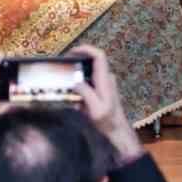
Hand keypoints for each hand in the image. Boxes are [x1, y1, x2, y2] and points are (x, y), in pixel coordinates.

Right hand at [70, 44, 142, 164]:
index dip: (86, 49)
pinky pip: (90, 82)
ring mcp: (105, 84)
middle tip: (63, 67)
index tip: (72, 52)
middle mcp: (106, 79)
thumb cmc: (108, 121)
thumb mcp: (95, 109)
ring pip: (90, 73)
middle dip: (78, 61)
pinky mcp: (102, 91)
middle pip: (92, 61)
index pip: (99, 56)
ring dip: (78, 75)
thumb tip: (75, 81)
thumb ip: (86, 93)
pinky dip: (81, 86)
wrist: (118, 132)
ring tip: (65, 83)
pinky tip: (73, 98)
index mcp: (105, 80)